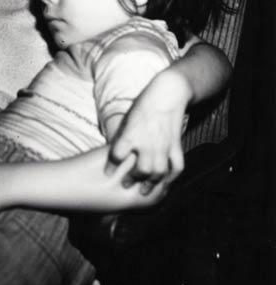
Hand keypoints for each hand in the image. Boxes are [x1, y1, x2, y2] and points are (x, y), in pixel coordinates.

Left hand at [106, 68, 190, 193]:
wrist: (167, 94)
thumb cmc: (142, 106)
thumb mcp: (126, 119)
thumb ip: (122, 137)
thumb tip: (113, 154)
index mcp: (131, 134)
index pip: (117, 155)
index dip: (111, 166)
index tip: (107, 174)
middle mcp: (148, 142)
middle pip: (141, 169)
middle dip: (132, 179)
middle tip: (125, 184)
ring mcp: (164, 145)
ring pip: (159, 171)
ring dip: (151, 183)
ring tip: (144, 189)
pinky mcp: (177, 145)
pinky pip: (177, 166)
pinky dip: (172, 177)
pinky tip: (165, 182)